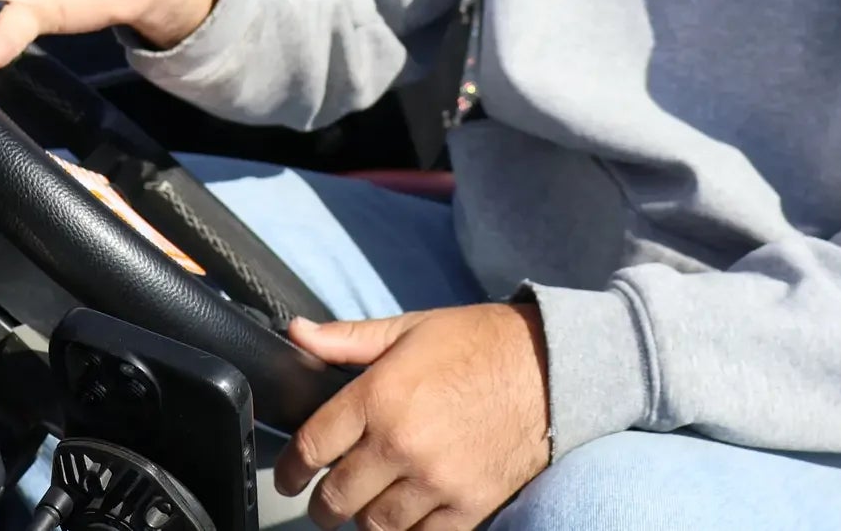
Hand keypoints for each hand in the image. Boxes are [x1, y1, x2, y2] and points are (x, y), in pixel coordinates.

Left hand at [275, 304, 550, 530]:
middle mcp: (402, 442)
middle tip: (326, 499)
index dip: (292, 469)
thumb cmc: (477, 343)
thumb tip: (297, 333)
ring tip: (367, 505)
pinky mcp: (468, 506)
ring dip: (365, 518)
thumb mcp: (409, 329)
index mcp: (380, 395)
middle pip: (338, 497)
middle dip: (324, 503)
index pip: (313, 446)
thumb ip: (347, 339)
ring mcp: (436, 480)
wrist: (550, 368)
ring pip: (375, 524)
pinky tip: (406, 515)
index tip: (290, 478)